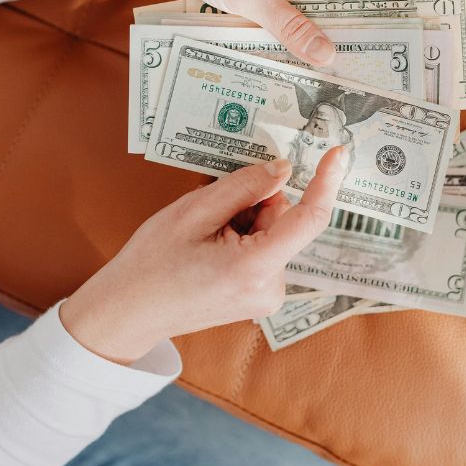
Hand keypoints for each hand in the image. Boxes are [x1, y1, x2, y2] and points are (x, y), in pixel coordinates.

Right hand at [60, 147, 347, 363]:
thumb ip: (244, 187)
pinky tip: (209, 248)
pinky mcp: (260, 299)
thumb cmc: (151, 263)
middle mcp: (270, 288)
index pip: (308, 219)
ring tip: (203, 236)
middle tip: (210, 210)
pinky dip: (243, 239)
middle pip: (283, 221)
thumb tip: (283, 170)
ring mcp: (267, 298)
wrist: (128, 313)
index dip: (326, 182)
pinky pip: (264, 251)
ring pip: (273, 234)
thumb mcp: (192, 212)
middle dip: (255, 204)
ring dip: (244, 222)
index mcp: (254, 267)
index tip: (338, 152)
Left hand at [141, 0, 336, 65]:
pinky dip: (267, 30)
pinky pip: (274, 13)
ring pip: (294, 18)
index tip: (343, 74)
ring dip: (285, 40)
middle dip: (311, 45)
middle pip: (319, 15)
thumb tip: (326, 54)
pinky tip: (263, 52)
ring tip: (289, 73)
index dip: (341, 39)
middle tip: (314, 83)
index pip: (342, 6)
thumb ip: (290, 26)